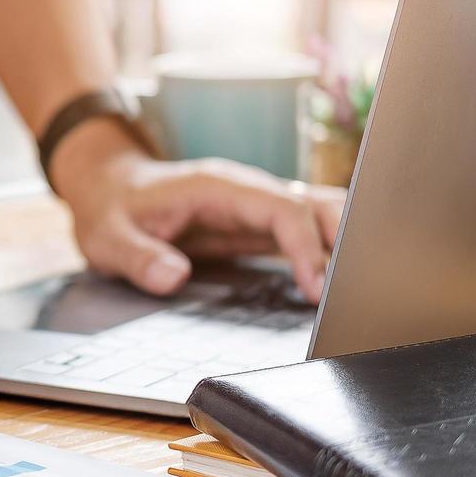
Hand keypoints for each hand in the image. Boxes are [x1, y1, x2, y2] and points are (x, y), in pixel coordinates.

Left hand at [51, 122, 344, 301]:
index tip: (316, 289)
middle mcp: (247, 191)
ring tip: (368, 288)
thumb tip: (172, 277)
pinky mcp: (257, 224)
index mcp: (219, 186)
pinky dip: (330, 252)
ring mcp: (256, 205)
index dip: (305, 247)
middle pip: (315, 204)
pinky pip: (304, 232)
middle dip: (347, 240)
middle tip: (363, 290)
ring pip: (319, 214)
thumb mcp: (109, 236)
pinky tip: (345, 282)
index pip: (282, 209)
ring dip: (347, 243)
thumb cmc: (112, 208)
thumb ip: (138, 257)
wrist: (108, 186)